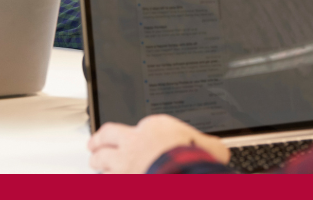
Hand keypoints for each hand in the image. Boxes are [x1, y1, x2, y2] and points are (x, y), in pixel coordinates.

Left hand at [88, 114, 229, 173]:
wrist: (182, 175)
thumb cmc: (194, 159)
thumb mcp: (209, 147)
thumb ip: (207, 145)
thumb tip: (218, 149)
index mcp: (155, 127)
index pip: (137, 126)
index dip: (134, 133)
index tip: (132, 138)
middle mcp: (134, 142)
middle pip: (107, 137)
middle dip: (99, 140)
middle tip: (94, 144)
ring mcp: (123, 164)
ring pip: (100, 160)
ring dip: (96, 162)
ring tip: (94, 163)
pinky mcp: (118, 182)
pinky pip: (104, 183)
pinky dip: (101, 184)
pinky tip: (100, 185)